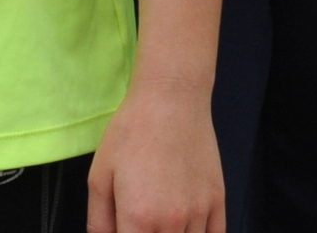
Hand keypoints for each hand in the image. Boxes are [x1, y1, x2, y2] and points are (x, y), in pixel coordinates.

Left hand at [87, 77, 223, 232]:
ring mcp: (199, 213)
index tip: (124, 230)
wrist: (171, 98)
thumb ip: (99, 223)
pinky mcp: (217, 201)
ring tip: (160, 223)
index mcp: (138, 219)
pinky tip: (185, 230)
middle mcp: (172, 221)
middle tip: (139, 225)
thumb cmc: (132, 132)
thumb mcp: (99, 177)